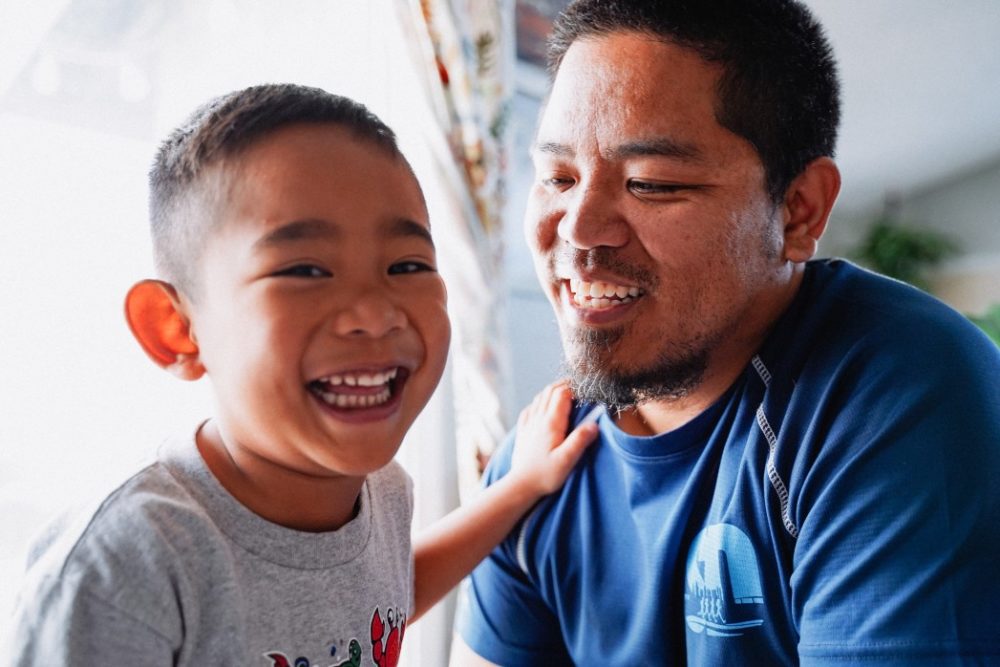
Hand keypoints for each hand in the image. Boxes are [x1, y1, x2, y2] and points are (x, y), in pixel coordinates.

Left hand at [510, 380, 598, 496]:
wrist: (520, 485)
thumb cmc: (545, 475)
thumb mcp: (566, 460)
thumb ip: (579, 440)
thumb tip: (594, 424)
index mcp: (551, 423)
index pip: (561, 393)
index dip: (574, 386)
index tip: (585, 387)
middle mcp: (538, 419)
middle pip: (550, 391)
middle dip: (564, 384)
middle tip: (577, 385)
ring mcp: (529, 424)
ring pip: (539, 397)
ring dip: (552, 391)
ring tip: (565, 392)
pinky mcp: (523, 431)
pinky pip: (530, 408)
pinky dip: (539, 401)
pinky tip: (543, 406)